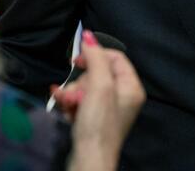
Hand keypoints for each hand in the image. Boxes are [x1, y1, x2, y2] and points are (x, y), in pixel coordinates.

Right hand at [61, 30, 145, 170]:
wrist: (88, 160)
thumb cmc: (99, 126)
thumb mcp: (99, 86)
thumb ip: (95, 58)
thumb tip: (88, 35)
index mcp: (131, 87)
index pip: (114, 57)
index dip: (95, 54)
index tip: (77, 58)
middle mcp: (122, 97)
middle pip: (96, 73)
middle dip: (80, 81)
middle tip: (75, 93)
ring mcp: (107, 109)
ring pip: (84, 87)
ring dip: (71, 92)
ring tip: (67, 104)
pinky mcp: (93, 119)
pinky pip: (79, 101)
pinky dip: (70, 102)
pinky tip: (64, 108)